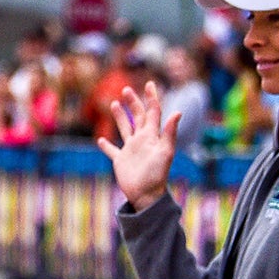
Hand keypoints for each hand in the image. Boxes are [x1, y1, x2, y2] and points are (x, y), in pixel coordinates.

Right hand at [99, 82, 177, 211]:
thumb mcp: (165, 152)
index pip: (153, 112)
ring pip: (125, 128)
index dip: (151, 98)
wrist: (146, 194)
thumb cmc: (157, 174)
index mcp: (152, 136)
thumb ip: (169, 132)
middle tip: (126, 89)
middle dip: (133, 102)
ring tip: (113, 104)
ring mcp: (131, 149)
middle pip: (138, 116)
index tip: (150, 84)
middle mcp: (142, 140)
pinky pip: (112, 150)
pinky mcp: (120, 160)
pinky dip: (106, 146)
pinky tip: (100, 140)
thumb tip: (177, 112)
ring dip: (120, 116)